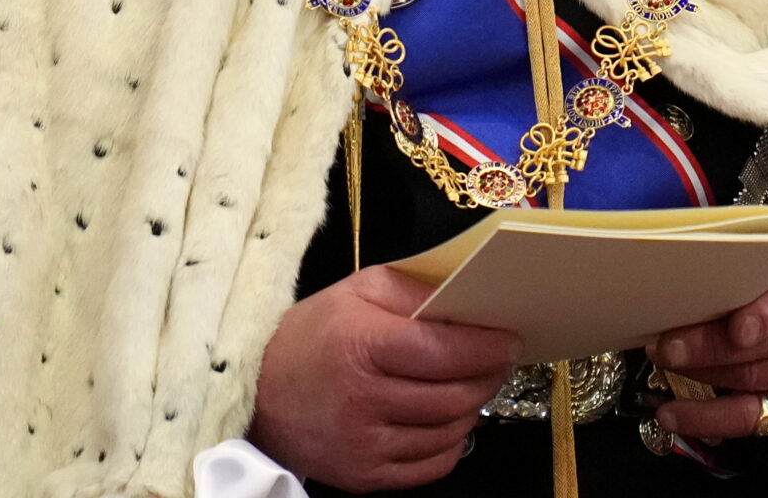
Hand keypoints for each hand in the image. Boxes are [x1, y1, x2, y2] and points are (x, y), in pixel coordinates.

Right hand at [247, 267, 519, 490]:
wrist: (257, 392)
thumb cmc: (313, 335)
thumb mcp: (356, 293)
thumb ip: (412, 291)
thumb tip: (468, 300)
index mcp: (360, 344)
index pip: (442, 350)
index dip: (485, 346)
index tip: (510, 340)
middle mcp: (362, 399)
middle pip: (452, 394)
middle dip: (486, 376)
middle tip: (497, 361)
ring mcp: (364, 444)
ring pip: (448, 432)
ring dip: (471, 408)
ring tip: (472, 386)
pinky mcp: (365, 476)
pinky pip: (432, 466)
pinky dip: (451, 442)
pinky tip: (448, 419)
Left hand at [649, 246, 767, 441]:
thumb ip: (738, 252)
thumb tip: (679, 264)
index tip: (738, 328)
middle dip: (714, 348)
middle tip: (667, 346)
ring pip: (761, 379)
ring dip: (705, 375)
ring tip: (664, 364)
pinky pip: (757, 418)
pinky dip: (712, 417)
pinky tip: (677, 414)